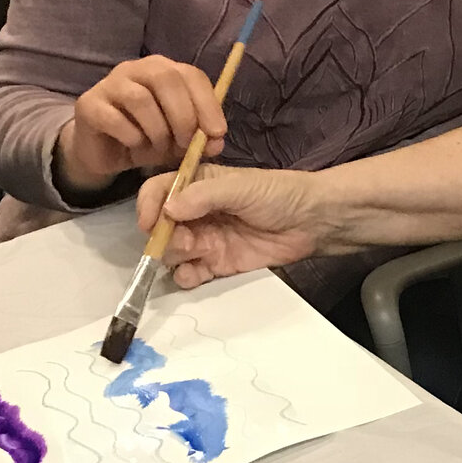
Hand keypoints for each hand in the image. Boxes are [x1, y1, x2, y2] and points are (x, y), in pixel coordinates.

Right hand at [56, 56, 226, 195]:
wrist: (105, 154)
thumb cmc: (147, 140)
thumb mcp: (180, 142)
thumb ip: (200, 138)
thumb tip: (217, 142)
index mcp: (163, 71)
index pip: (191, 75)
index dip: (208, 103)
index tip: (217, 133)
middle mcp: (136, 69)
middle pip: (166, 78)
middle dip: (183, 115)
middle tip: (186, 143)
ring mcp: (109, 84)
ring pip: (140, 98)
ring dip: (157, 130)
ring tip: (159, 147)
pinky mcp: (88, 104)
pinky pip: (114, 118)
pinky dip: (132, 137)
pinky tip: (136, 146)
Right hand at [136, 162, 330, 287]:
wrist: (313, 221)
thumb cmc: (278, 194)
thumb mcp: (240, 186)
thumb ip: (202, 195)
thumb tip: (168, 209)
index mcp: (197, 185)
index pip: (158, 192)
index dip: (149, 206)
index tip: (151, 222)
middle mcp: (195, 213)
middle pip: (160, 226)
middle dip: (163, 235)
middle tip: (185, 239)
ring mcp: (206, 239)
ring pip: (172, 251)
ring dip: (175, 254)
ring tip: (199, 251)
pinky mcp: (218, 264)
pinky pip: (191, 273)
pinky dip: (186, 276)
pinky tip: (194, 274)